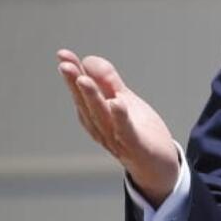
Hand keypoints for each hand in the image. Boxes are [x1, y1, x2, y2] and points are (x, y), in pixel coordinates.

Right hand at [57, 49, 179, 207]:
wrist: (158, 166)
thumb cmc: (137, 131)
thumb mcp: (123, 101)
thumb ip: (108, 82)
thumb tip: (89, 60)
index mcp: (96, 115)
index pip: (81, 91)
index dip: (72, 73)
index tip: (62, 54)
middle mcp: (101, 127)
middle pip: (86, 103)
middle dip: (75, 83)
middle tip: (65, 64)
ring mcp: (116, 138)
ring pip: (102, 117)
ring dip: (92, 98)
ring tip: (84, 79)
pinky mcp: (135, 147)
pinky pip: (126, 131)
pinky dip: (120, 118)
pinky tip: (117, 102)